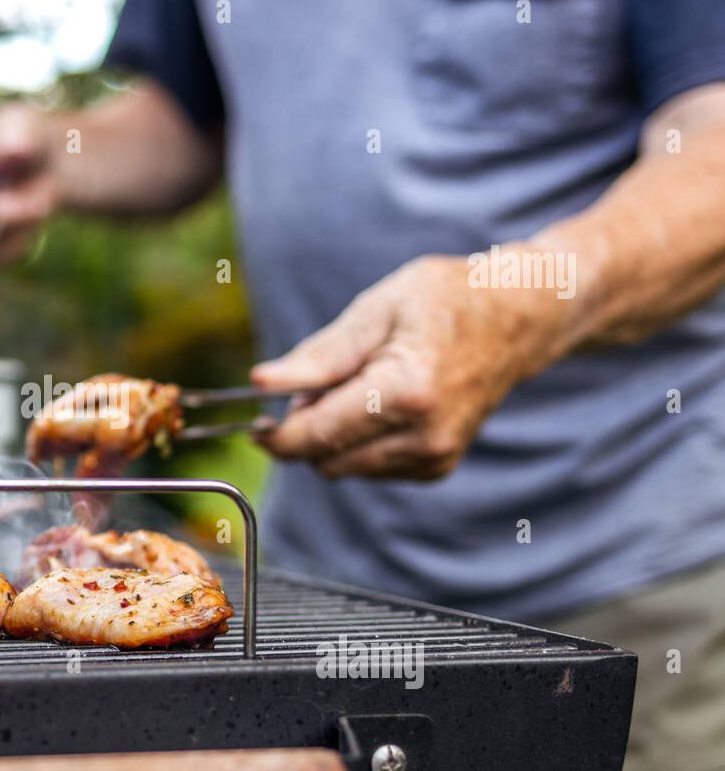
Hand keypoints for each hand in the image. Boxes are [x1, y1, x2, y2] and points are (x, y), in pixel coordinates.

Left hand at [250, 250, 569, 479]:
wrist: (517, 318)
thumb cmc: (444, 301)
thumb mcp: (375, 310)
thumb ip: (318, 356)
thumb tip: (260, 383)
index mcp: (406, 393)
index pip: (315, 437)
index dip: (274, 434)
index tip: (252, 421)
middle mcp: (424, 437)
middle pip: (324, 460)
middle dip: (306, 429)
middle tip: (319, 382)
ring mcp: (434, 457)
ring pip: (343, 469)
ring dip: (332, 437)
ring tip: (359, 384)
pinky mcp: (436, 468)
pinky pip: (369, 468)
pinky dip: (358, 443)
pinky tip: (380, 404)